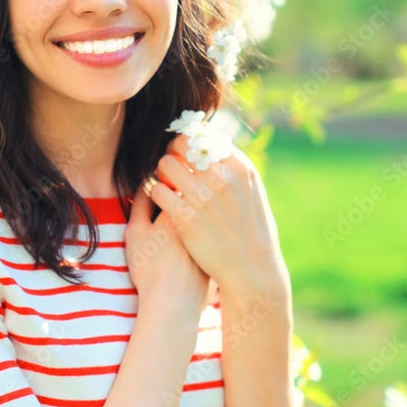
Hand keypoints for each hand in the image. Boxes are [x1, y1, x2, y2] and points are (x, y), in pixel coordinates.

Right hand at [124, 182, 211, 320]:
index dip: (171, 179)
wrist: (174, 306)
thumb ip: (140, 205)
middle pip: (201, 193)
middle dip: (189, 192)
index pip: (183, 178)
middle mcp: (206, 218)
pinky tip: (193, 246)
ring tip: (179, 230)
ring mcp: (217, 235)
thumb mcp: (136, 233)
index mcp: (184, 207)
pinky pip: (217, 234)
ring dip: (200, 212)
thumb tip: (147, 186)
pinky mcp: (222, 253)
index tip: (164, 184)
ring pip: (210, 214)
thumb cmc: (151, 269)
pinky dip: (209, 233)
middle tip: (173, 201)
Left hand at [147, 133, 290, 301]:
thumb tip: (211, 145)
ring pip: (165, 164)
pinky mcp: (185, 218)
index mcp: (240, 168)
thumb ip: (231, 169)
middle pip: (181, 144)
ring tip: (166, 184)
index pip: (205, 136)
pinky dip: (155, 193)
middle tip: (172, 165)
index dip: (191, 140)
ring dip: (161, 172)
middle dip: (173, 152)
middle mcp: (222, 178)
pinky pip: (157, 191)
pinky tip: (162, 202)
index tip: (186, 151)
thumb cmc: (251, 231)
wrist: (251, 269)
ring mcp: (203, 197)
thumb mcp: (251, 192)